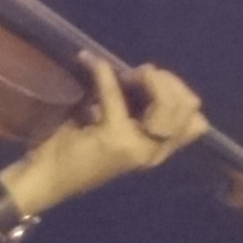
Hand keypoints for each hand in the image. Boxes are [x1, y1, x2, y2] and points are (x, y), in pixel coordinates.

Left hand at [11, 61, 207, 212]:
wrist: (46, 179)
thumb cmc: (76, 154)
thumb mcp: (114, 132)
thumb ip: (136, 112)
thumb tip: (147, 73)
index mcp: (158, 152)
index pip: (197, 122)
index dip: (180, 93)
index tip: (154, 80)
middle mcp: (154, 152)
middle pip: (187, 109)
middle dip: (169, 82)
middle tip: (143, 73)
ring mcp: (137, 147)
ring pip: (166, 105)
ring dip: (150, 80)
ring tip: (128, 73)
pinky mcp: (114, 138)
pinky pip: (116, 96)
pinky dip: (105, 75)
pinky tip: (93, 62)